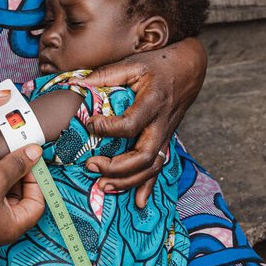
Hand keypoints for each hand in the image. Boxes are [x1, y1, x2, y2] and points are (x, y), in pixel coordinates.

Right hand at [0, 145, 44, 247]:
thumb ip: (17, 164)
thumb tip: (35, 153)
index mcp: (12, 227)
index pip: (38, 204)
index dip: (38, 180)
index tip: (32, 160)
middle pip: (22, 201)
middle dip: (21, 177)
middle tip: (18, 155)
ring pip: (3, 197)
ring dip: (4, 177)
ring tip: (1, 157)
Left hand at [76, 39, 206, 206]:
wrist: (189, 68)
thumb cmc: (158, 64)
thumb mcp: (132, 64)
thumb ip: (105, 75)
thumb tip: (76, 86)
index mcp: (152, 101)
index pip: (131, 124)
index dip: (108, 129)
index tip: (88, 124)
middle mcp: (161, 123)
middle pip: (144, 156)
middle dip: (117, 167)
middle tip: (91, 166)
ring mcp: (165, 135)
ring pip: (151, 167)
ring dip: (127, 181)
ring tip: (102, 186)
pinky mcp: (165, 140)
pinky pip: (159, 168)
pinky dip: (148, 187)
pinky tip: (137, 202)